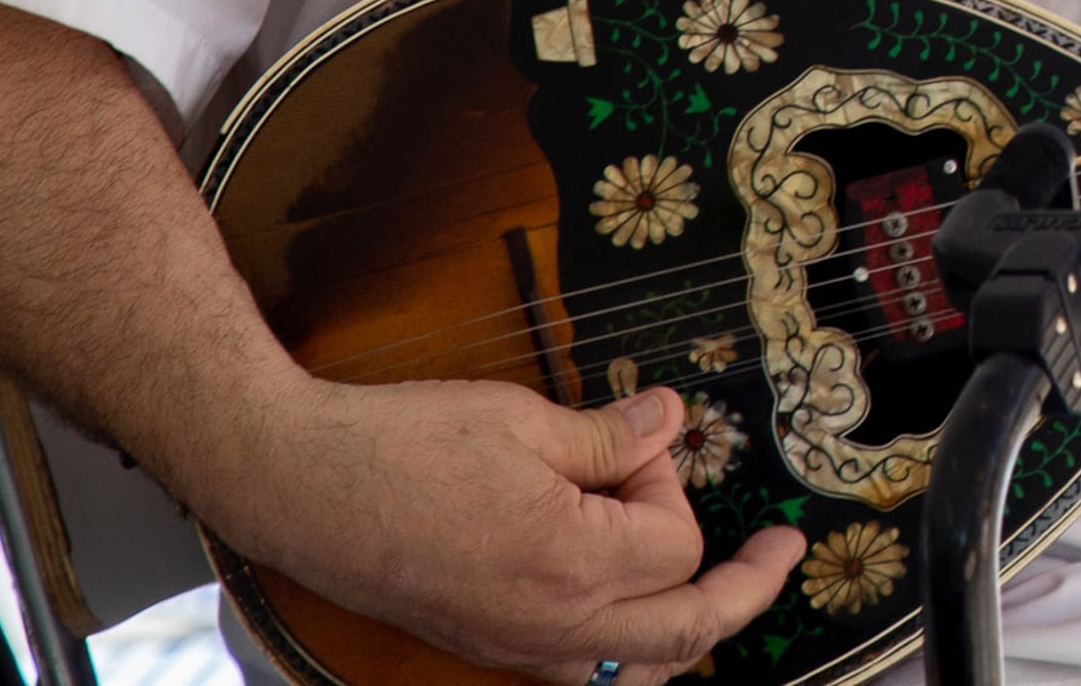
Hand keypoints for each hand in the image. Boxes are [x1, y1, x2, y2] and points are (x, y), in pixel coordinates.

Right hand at [223, 378, 806, 685]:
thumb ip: (612, 435)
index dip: (670, 479)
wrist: (300, 484)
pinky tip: (638, 613)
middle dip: (745, 589)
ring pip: (637, 673)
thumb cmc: (401, 446)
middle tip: (780, 553)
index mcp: (570, 565)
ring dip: (691, 633)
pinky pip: (583, 675)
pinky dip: (629, 653)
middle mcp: (550, 626)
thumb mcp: (524, 420)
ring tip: (726, 589)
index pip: (677, 544)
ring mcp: (516, 647)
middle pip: (687, 633)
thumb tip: (670, 420)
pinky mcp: (487, 646)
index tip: (642, 435)